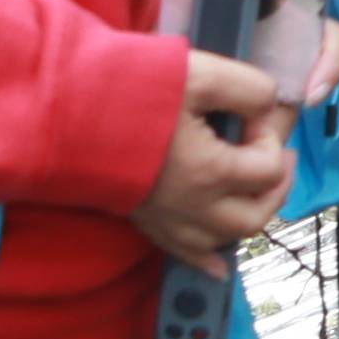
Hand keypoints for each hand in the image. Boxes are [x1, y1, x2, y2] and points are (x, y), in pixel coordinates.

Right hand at [133, 51, 301, 272]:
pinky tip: (219, 264)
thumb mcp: (201, 75)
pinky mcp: (143, 220)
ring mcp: (166, 218)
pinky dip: (207, 257)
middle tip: (276, 156)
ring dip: (247, 216)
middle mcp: (192, 206)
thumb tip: (270, 105)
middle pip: (255, 216)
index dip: (272, 136)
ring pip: (223, 240)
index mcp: (209, 172)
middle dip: (275, 187)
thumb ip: (250, 89)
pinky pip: (183, 253)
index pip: (268, 168)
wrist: (62, 112)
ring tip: (254, 190)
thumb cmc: (131, 90)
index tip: (255, 112)